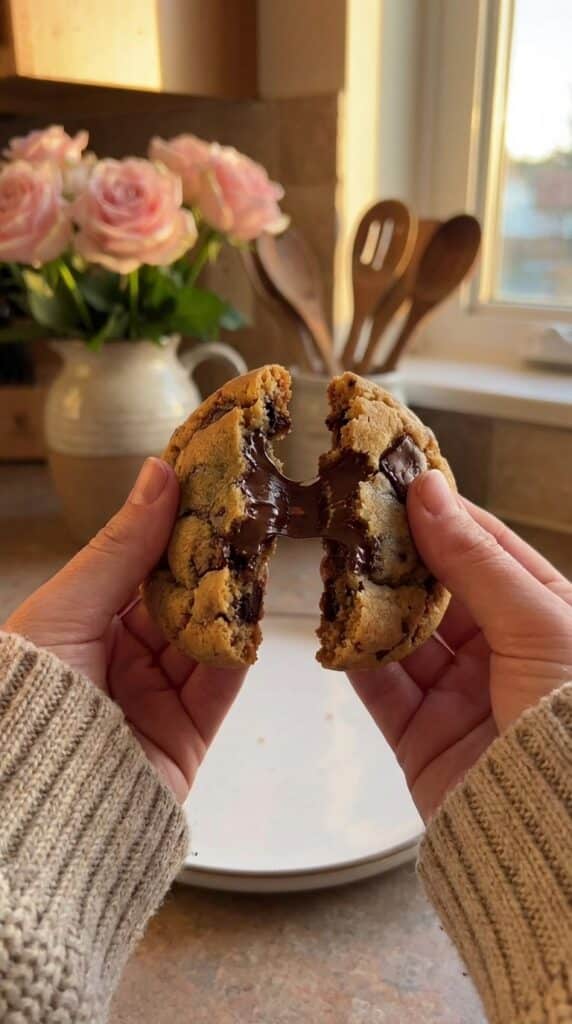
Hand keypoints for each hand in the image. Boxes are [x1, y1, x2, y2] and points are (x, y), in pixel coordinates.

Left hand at [3, 457, 245, 801]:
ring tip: (260, 555)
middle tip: (247, 512)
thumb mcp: (69, 606)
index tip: (208, 483)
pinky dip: (238, 649)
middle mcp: (120, 655)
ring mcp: (155, 694)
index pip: (140, 563)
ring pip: (205, 635)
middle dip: (211, 557)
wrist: (31, 801)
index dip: (173, 524)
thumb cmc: (31, 689)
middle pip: (179, 597)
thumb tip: (159, 472)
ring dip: (232, 598)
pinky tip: (253, 615)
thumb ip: (124, 545)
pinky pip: (219, 683)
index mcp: (83, 621)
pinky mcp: (186, 734)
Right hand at [349, 470, 571, 820]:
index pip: (483, 546)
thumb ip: (476, 560)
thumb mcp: (538, 624)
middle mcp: (500, 649)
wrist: (560, 834)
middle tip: (350, 517)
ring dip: (366, 602)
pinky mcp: (422, 737)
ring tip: (331, 565)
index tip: (396, 478)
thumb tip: (429, 491)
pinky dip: (353, 658)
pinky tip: (331, 629)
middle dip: (395, 554)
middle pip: (436, 588)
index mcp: (542, 613)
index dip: (440, 511)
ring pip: (401, 634)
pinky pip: (380, 688)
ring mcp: (459, 693)